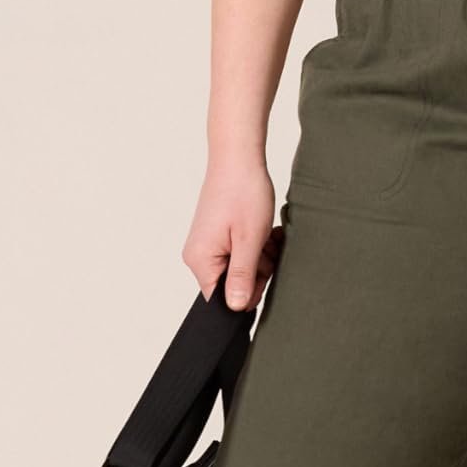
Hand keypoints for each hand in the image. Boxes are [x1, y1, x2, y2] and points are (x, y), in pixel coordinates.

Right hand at [186, 157, 282, 308]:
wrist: (238, 157)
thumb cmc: (243, 193)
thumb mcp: (250, 240)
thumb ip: (242, 277)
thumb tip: (236, 308)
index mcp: (200, 260)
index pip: (221, 300)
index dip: (248, 292)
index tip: (263, 271)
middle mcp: (198, 256)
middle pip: (233, 285)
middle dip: (258, 271)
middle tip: (268, 246)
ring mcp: (207, 245)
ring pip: (241, 269)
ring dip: (260, 257)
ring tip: (268, 235)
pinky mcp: (217, 236)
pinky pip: (239, 253)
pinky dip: (256, 246)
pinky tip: (265, 232)